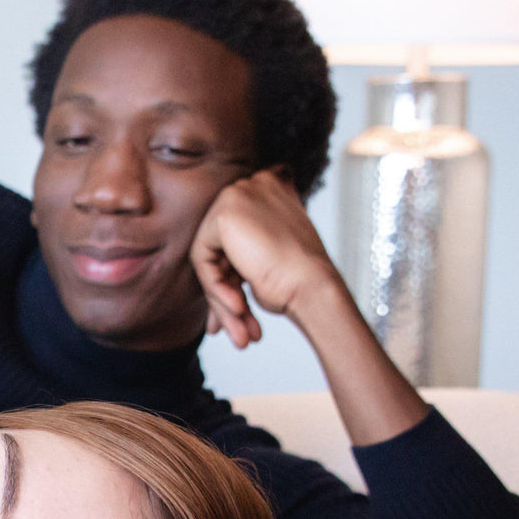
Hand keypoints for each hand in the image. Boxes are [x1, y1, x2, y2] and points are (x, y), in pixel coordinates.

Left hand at [190, 168, 341, 348]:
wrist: (315, 287)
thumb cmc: (300, 280)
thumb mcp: (268, 257)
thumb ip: (243, 253)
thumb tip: (216, 274)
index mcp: (269, 189)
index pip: (233, 239)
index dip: (232, 279)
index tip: (239, 311)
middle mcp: (253, 185)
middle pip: (219, 249)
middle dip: (223, 293)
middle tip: (235, 329)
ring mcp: (238, 196)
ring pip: (211, 259)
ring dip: (222, 300)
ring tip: (240, 333)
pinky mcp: (225, 214)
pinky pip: (203, 261)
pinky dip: (216, 290)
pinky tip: (238, 309)